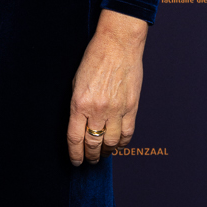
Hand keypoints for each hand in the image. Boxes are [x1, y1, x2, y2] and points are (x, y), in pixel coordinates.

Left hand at [67, 9, 146, 165]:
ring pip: (110, 142)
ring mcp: (116, 110)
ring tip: (103, 154)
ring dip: (105, 152)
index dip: (75, 154)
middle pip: (93, 143)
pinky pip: (127, 133)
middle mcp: (97, 110)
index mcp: (79, 104)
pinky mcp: (131, 107)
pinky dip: (121, 142)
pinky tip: (117, 144)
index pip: (75, 138)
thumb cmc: (94, 60)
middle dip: (90, 155)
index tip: (76, 161)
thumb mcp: (77, 83)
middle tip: (90, 160)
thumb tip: (80, 127)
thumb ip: (77, 106)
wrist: (118, 45)